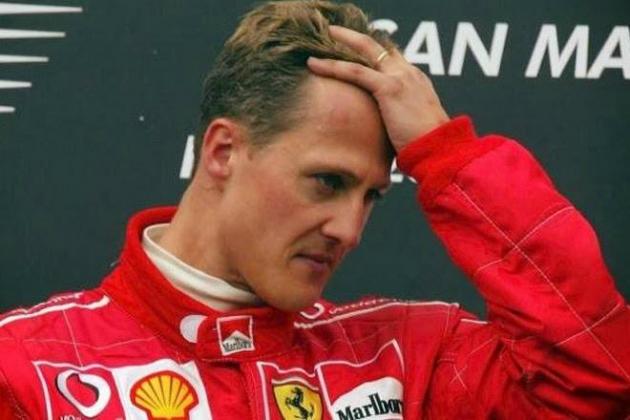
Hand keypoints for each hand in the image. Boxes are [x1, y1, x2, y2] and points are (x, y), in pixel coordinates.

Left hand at [307, 25, 449, 151]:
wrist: (439, 150)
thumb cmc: (425, 146)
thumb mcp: (411, 126)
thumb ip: (396, 119)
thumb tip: (382, 130)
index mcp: (416, 81)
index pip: (392, 57)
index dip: (372, 52)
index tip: (353, 50)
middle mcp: (410, 73)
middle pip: (379, 46)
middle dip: (355, 38)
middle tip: (334, 32)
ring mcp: (400, 78)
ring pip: (365, 51)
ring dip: (340, 43)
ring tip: (319, 43)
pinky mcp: (389, 88)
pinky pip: (355, 72)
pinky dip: (332, 66)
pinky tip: (315, 64)